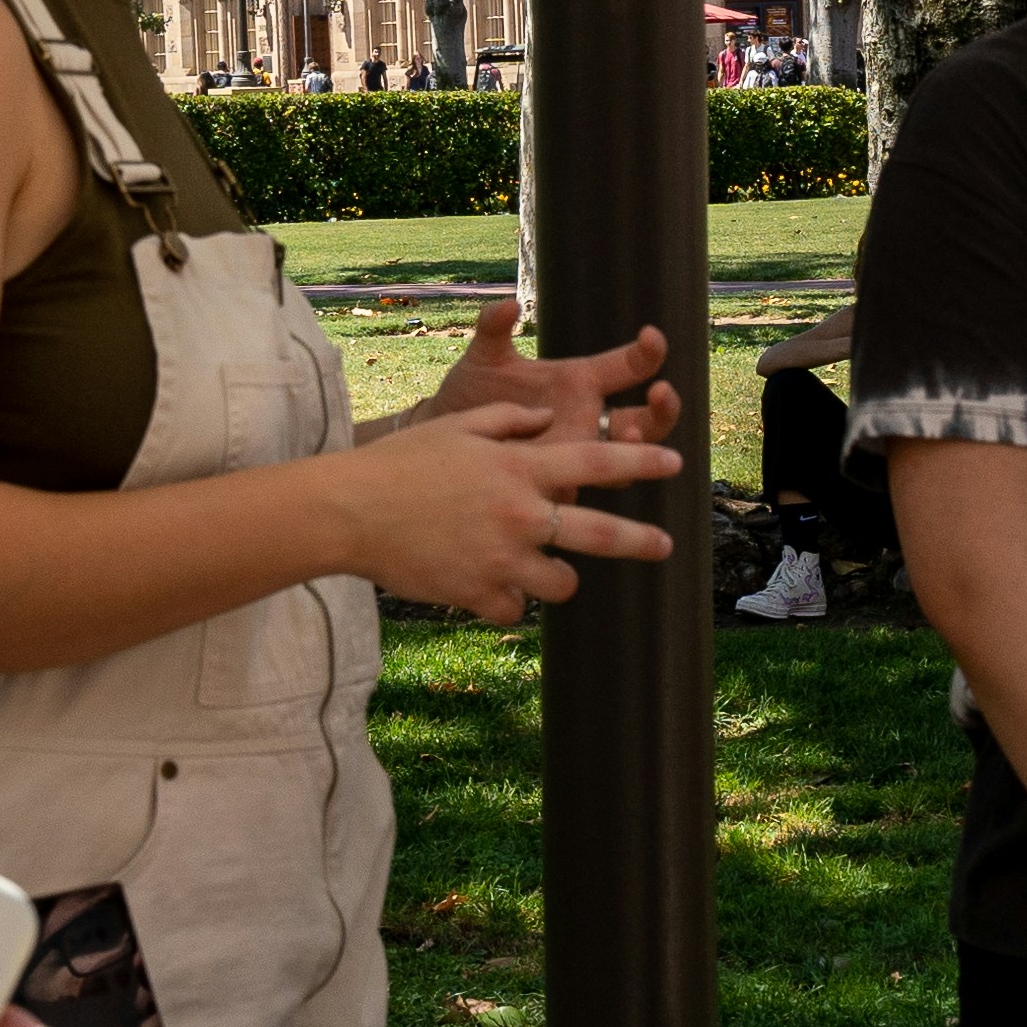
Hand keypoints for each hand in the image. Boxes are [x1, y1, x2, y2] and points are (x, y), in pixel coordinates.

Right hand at [335, 396, 682, 620]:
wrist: (349, 511)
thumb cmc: (401, 464)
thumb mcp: (459, 427)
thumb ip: (510, 421)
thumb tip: (546, 418)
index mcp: (520, 468)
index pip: (599, 463)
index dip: (642, 465)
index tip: (677, 464)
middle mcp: (521, 515)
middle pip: (601, 536)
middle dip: (640, 542)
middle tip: (664, 546)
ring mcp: (503, 559)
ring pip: (561, 584)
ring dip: (555, 578)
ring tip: (537, 570)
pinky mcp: (479, 594)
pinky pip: (512, 609)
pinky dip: (504, 601)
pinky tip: (482, 585)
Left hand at [413, 303, 683, 458]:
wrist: (448, 439)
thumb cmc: (470, 395)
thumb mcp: (484, 358)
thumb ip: (494, 329)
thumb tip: (505, 304)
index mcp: (580, 382)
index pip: (629, 366)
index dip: (648, 352)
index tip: (651, 336)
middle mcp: (589, 418)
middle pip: (648, 417)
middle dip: (663, 407)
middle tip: (661, 392)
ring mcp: (580, 454)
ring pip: (632, 457)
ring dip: (641, 446)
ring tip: (631, 434)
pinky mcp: (563, 484)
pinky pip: (595, 487)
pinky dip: (604, 479)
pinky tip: (594, 472)